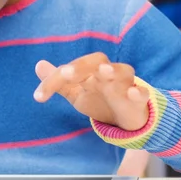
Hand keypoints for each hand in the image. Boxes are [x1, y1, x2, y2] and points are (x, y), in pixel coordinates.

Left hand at [34, 52, 149, 130]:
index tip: (38, 97)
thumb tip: (38, 64)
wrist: (125, 118)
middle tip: (66, 73)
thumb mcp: (76, 92)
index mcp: (90, 70)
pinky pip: (142, 93)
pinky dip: (139, 92)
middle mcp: (108, 72)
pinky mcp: (139, 100)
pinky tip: (133, 93)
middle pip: (97, 61)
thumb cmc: (98, 99)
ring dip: (113, 70)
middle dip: (82, 66)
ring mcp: (125, 84)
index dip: (53, 81)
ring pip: (122, 71)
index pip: (70, 68)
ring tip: (104, 71)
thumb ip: (57, 81)